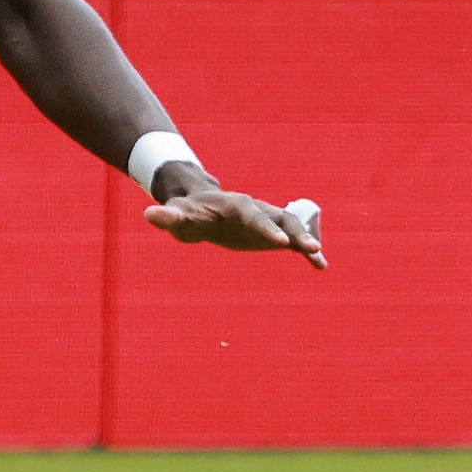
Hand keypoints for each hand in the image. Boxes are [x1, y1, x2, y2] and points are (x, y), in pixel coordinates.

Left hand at [146, 182, 329, 268]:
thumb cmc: (188, 213)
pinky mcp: (271, 233)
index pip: (254, 215)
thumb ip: (168, 217)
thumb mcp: (177, 216)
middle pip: (281, 219)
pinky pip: (293, 241)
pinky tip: (320, 266)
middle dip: (296, 232)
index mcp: (237, 205)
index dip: (266, 228)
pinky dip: (307, 251)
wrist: (201, 207)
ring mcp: (267, 220)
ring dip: (307, 240)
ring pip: (292, 228)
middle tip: (311, 248)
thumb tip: (150, 215)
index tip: (280, 242)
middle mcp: (257, 210)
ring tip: (320, 258)